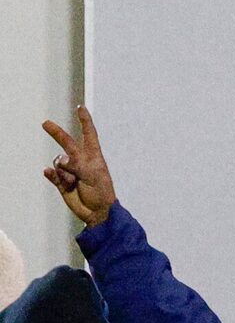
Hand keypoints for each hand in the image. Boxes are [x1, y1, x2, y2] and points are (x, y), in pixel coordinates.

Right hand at [40, 108, 112, 227]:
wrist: (97, 213)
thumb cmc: (101, 193)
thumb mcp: (93, 175)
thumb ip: (77, 164)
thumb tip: (61, 159)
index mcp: (93, 157)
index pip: (89, 135)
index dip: (85, 121)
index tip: (81, 108)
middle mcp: (81, 161)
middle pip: (67, 143)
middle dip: (57, 133)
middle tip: (46, 124)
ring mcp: (71, 171)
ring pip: (58, 162)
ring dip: (63, 172)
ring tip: (74, 183)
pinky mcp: (62, 182)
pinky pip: (52, 174)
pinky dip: (52, 175)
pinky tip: (50, 175)